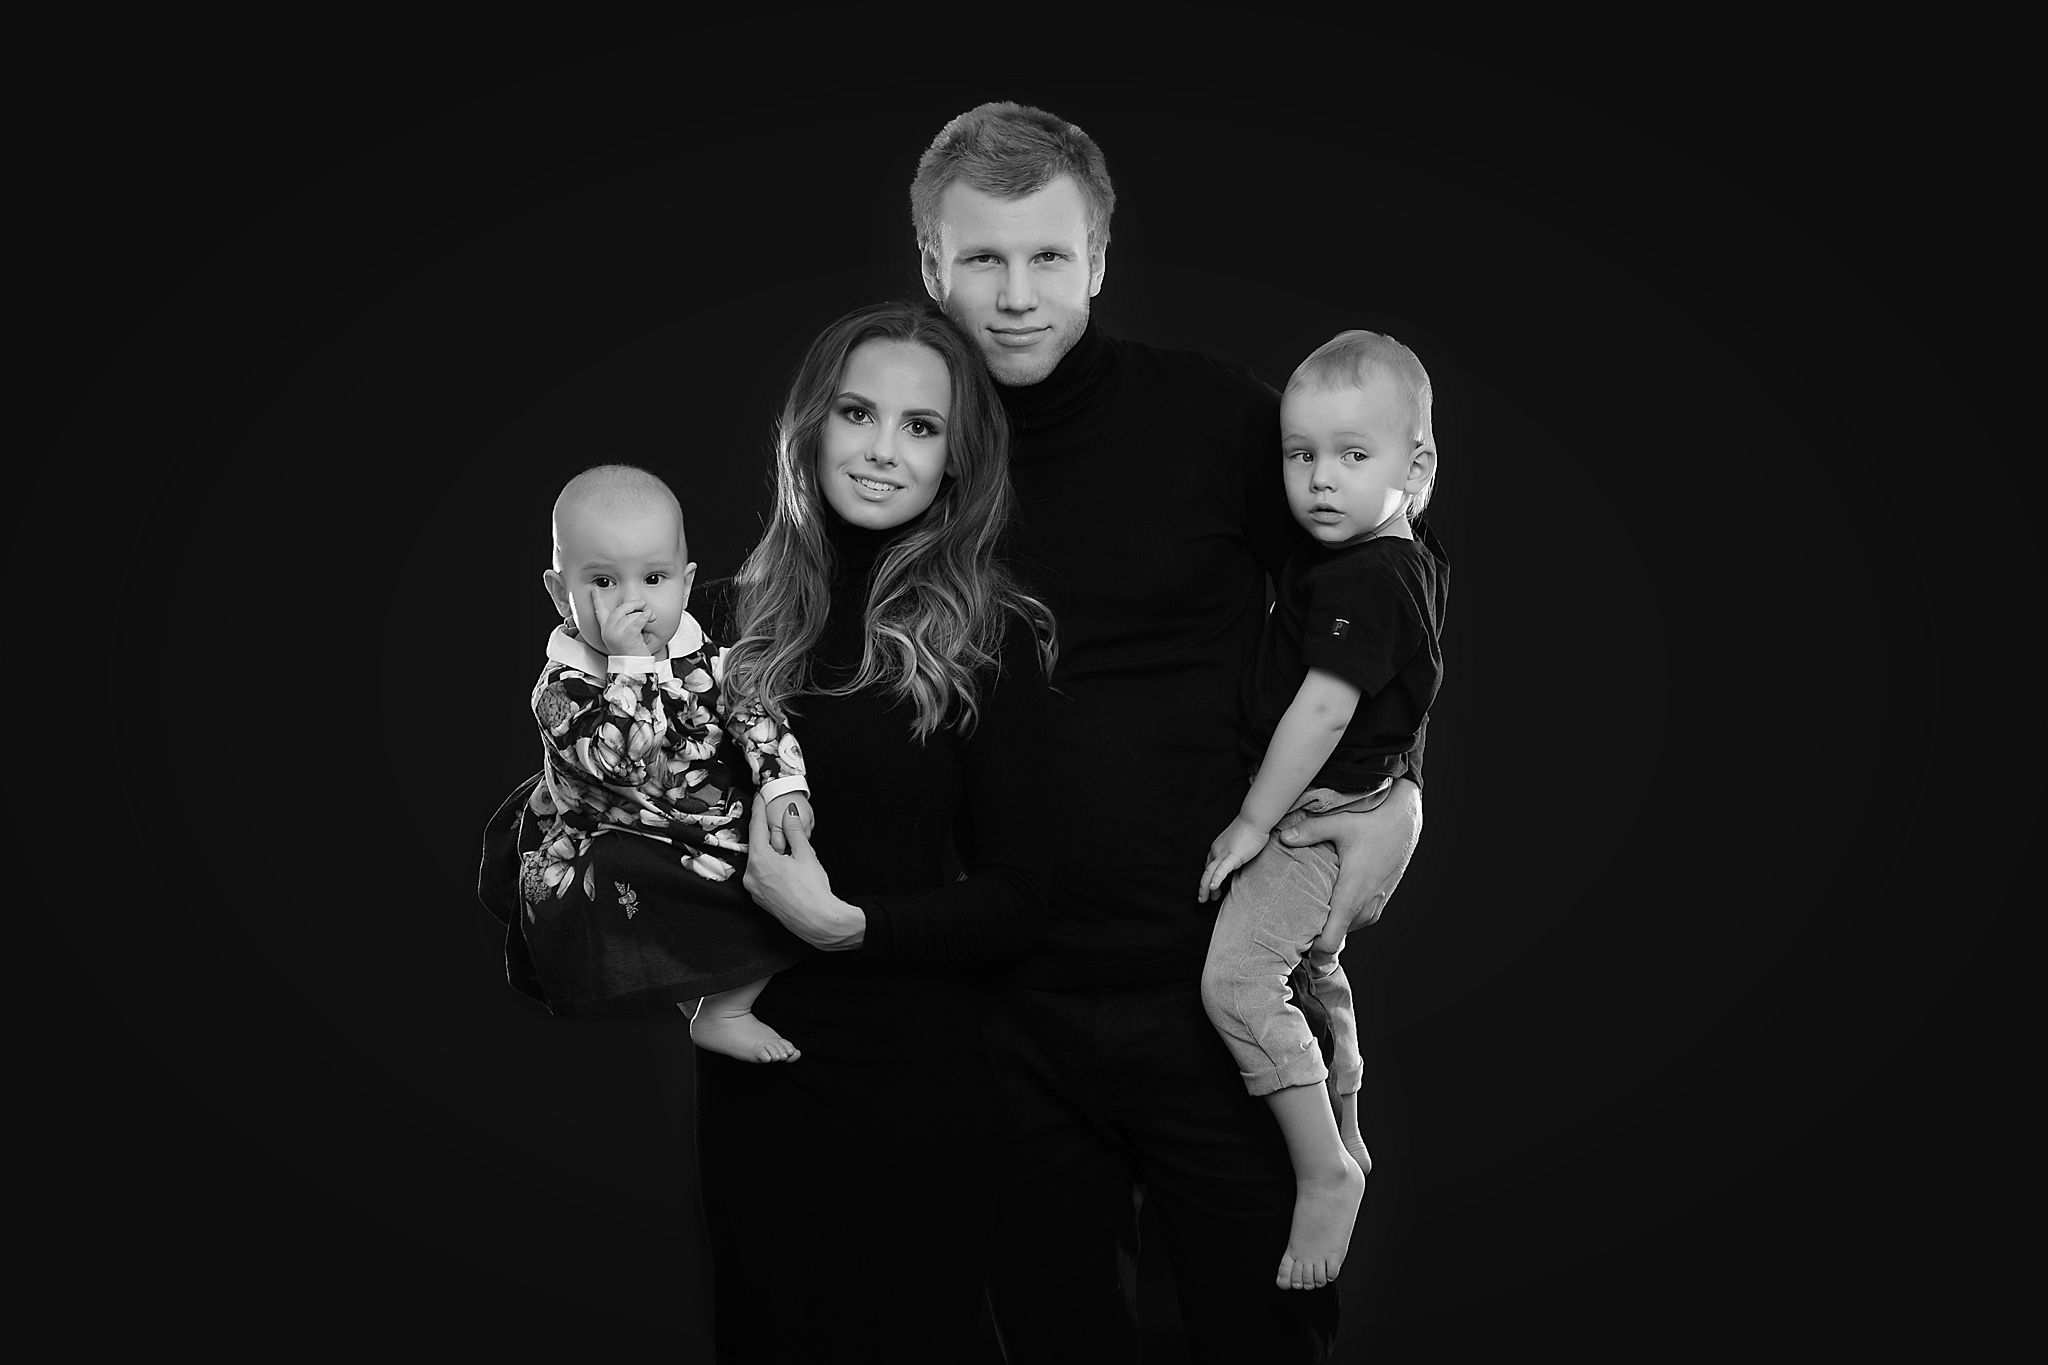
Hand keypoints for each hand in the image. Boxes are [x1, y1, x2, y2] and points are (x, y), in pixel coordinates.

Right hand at [591, 588, 665, 657]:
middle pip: (621, 609)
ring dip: (644, 615)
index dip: (596, 599)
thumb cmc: (632, 652)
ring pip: (631, 615)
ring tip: (651, 620)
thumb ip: (629, 620)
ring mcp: (616, 634)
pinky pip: (637, 621)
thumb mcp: (627, 633)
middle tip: (644, 605)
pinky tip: (649, 616)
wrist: (633, 668)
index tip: (594, 590)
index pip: (600, 611)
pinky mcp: (626, 637)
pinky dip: (645, 617)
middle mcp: (608, 630)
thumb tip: (643, 609)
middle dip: (635, 605)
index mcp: (606, 629)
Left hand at [743, 794, 863, 949]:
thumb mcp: (805, 854)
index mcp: (759, 861)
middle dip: (767, 831)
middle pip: (756, 845)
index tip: (760, 796)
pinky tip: (785, 864)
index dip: (759, 809)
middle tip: (778, 819)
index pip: (756, 827)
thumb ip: (794, 831)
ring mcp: (754, 889)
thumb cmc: (813, 891)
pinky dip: (770, 865)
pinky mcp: (761, 899)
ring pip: (759, 861)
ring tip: (787, 844)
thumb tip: (789, 813)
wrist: (818, 922)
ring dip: (770, 850)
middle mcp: (751, 876)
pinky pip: (761, 875)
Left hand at [1198, 814, 1270, 902]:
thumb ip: (1233, 854)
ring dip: (1206, 888)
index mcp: (1217, 848)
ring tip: (1205, 899)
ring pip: (1209, 873)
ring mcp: (1223, 853)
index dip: (1207, 879)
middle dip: (1203, 887)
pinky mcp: (1233, 855)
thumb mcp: (1236, 844)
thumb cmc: (1249, 829)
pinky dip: (1216, 879)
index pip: (1209, 866)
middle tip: (1203, 899)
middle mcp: (1216, 851)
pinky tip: (1213, 888)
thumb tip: (1234, 863)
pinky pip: (1222, 870)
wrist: (1254, 819)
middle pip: (1206, 872)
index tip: (1210, 889)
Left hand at [1277, 778, 1421, 952]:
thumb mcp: (1340, 824)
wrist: (1405, 823)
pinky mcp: (1378, 904)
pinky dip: (1340, 916)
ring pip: (1344, 929)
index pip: (1329, 944)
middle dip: (1312, 934)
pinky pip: (1354, 920)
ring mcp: (1373, 908)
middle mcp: (1364, 909)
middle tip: (1289, 922)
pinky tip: (1326, 900)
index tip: (1292, 942)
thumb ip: (1310, 831)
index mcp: (1351, 897)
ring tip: (1305, 909)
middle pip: (1333, 939)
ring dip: (1327, 924)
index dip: (1310, 949)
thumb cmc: (1374, 823)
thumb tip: (1283, 836)